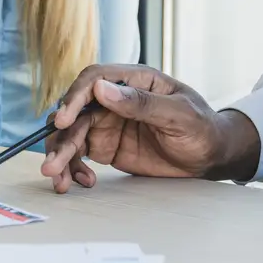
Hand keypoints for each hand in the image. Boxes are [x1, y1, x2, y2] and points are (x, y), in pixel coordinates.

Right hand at [40, 64, 261, 193]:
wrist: (210, 157)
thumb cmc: (202, 129)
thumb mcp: (178, 115)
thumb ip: (140, 102)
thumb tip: (101, 90)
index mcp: (133, 80)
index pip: (93, 80)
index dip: (74, 98)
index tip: (64, 120)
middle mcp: (113, 99)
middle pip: (74, 112)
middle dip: (60, 138)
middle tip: (52, 164)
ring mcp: (107, 123)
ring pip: (71, 135)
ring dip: (60, 156)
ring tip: (59, 180)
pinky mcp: (105, 146)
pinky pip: (79, 154)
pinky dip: (74, 168)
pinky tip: (82, 182)